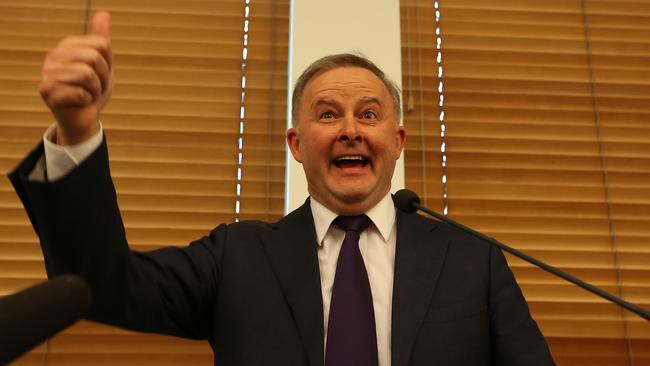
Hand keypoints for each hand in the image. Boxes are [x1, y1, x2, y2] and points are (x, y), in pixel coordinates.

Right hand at [39, 11, 112, 144]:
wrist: (84, 118)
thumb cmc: (93, 90)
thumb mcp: (104, 64)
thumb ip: (101, 40)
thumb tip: (104, 14)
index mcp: (67, 46)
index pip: (102, 44)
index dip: (109, 64)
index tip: (100, 75)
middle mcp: (53, 56)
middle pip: (95, 58)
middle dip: (103, 78)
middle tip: (94, 88)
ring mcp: (47, 73)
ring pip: (87, 74)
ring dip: (95, 91)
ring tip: (87, 95)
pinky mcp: (46, 91)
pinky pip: (80, 92)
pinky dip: (86, 101)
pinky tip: (79, 103)